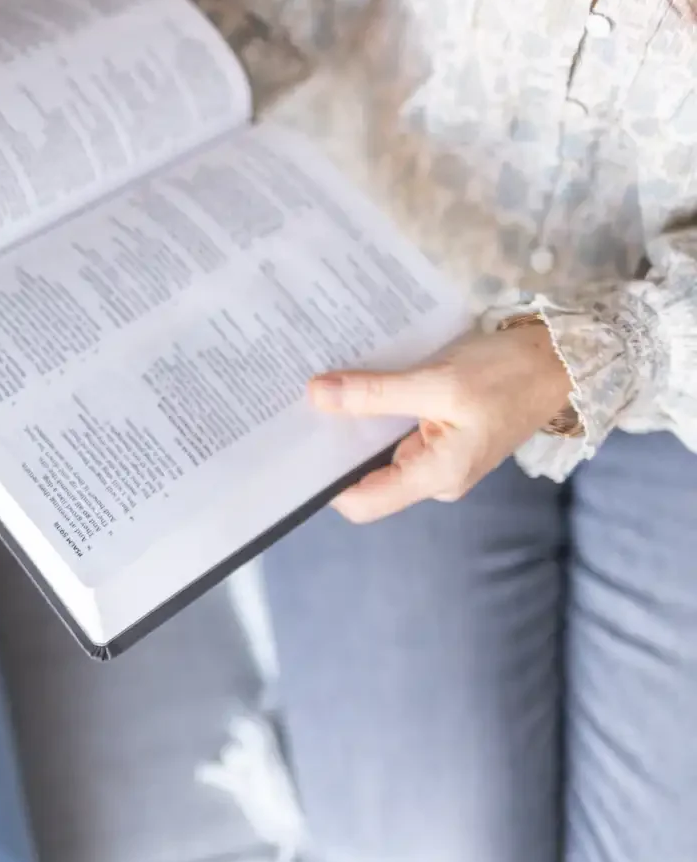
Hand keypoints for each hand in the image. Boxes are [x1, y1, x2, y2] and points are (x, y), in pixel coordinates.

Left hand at [310, 323, 573, 523]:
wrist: (566, 359)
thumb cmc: (510, 373)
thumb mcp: (438, 380)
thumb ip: (376, 394)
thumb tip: (317, 397)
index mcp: (437, 475)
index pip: (363, 502)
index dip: (324, 482)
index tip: (294, 449)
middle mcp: (436, 477)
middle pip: (366, 478)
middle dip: (333, 448)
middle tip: (295, 413)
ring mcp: (440, 458)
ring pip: (379, 452)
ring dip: (353, 426)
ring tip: (317, 394)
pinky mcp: (443, 436)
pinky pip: (397, 432)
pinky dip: (376, 413)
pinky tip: (354, 388)